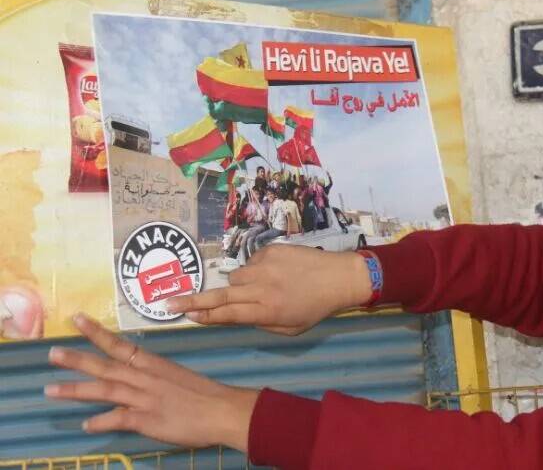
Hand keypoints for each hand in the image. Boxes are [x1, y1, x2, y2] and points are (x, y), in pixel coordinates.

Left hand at [45, 313, 258, 451]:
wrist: (222, 410)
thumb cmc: (204, 393)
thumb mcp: (176, 378)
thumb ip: (152, 378)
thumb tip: (134, 380)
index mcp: (153, 364)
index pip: (120, 344)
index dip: (97, 333)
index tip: (77, 319)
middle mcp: (145, 377)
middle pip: (106, 365)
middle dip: (78, 359)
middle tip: (52, 353)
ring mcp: (145, 398)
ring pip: (106, 389)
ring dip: (77, 389)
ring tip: (51, 390)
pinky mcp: (148, 419)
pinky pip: (119, 418)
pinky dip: (102, 421)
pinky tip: (86, 425)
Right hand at [167, 244, 371, 334]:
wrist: (338, 277)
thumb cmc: (314, 307)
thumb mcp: (288, 328)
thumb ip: (259, 323)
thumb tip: (233, 315)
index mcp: (266, 311)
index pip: (228, 315)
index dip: (204, 316)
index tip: (184, 315)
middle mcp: (261, 288)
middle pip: (220, 295)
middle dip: (193, 300)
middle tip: (169, 302)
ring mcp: (264, 266)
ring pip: (236, 278)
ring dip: (241, 285)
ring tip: (267, 287)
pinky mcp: (270, 250)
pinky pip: (251, 262)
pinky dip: (257, 270)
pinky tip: (277, 273)